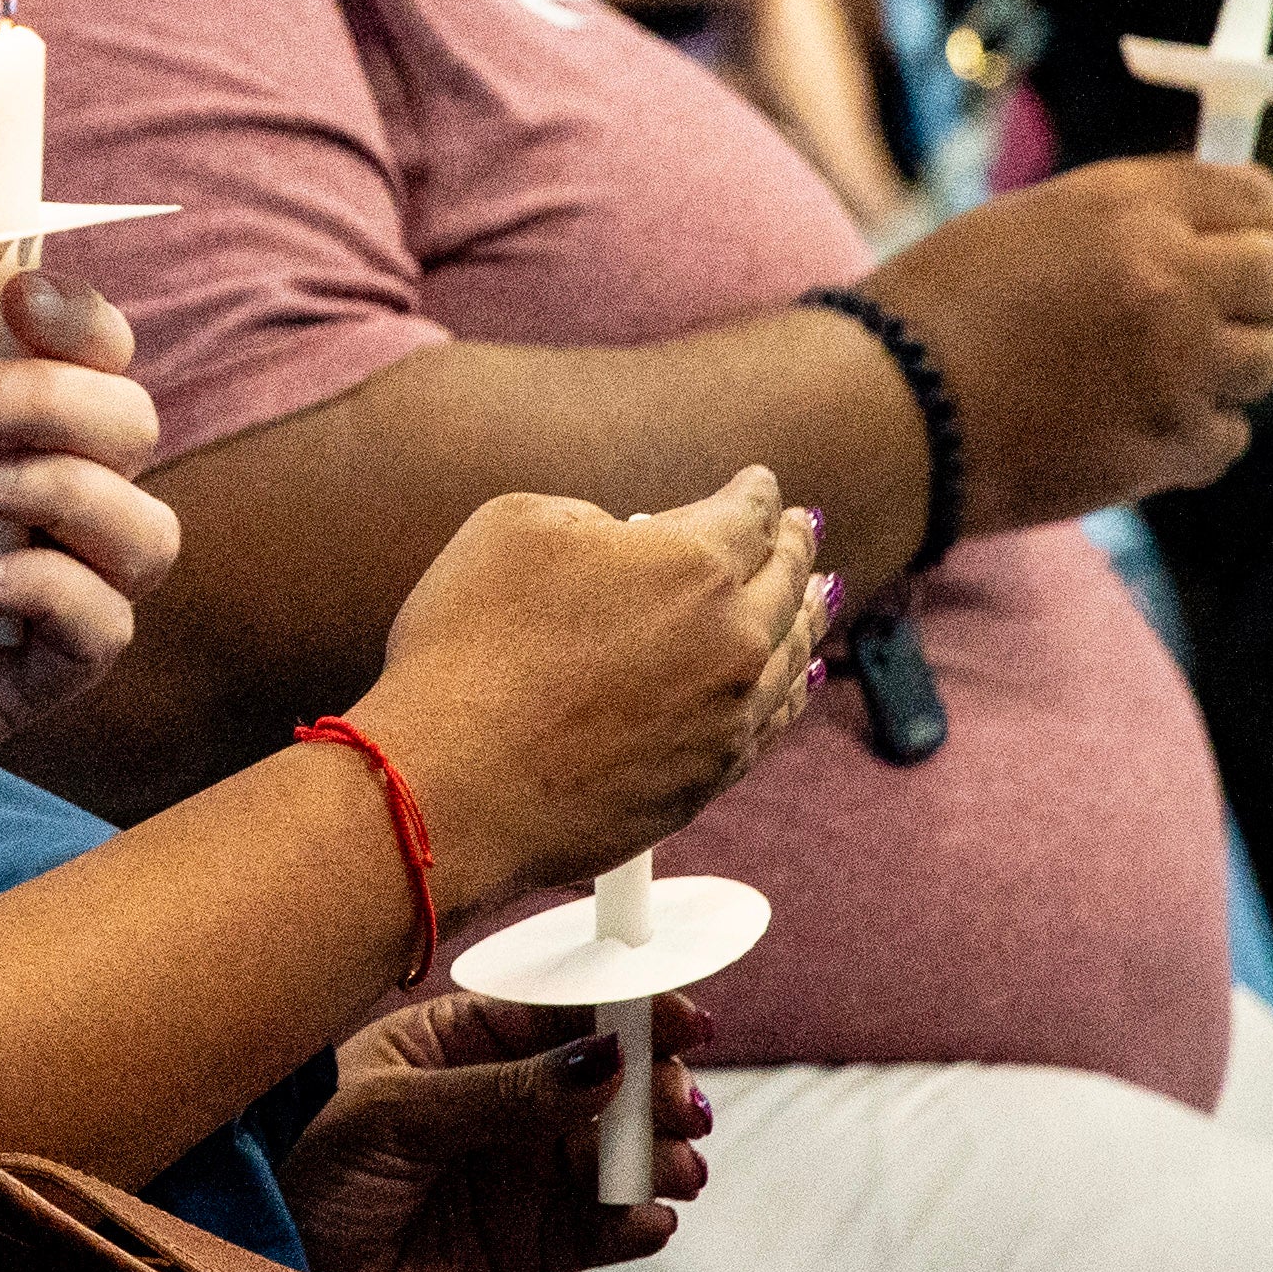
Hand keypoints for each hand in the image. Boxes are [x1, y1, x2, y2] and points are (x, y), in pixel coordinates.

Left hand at [0, 267, 180, 918]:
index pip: (77, 353)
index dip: (73, 314)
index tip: (16, 292)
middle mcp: (3, 502)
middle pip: (127, 424)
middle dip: (60, 395)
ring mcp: (16, 596)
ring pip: (144, 531)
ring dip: (74, 486)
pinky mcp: (8, 686)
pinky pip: (102, 630)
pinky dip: (56, 588)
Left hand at [291, 987, 719, 1271]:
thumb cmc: (301, 1169)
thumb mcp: (396, 1116)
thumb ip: (504, 1093)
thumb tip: (605, 1058)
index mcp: (457, 1041)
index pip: (561, 1012)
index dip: (628, 1011)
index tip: (684, 1021)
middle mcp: (499, 1101)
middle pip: (606, 1083)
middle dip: (653, 1090)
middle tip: (680, 1109)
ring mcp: (515, 1173)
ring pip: (612, 1154)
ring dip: (655, 1157)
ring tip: (676, 1168)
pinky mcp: (522, 1245)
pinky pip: (596, 1228)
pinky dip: (633, 1222)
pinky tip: (648, 1218)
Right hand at [367, 466, 825, 903]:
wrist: (451, 787)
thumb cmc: (467, 649)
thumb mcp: (515, 525)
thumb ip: (593, 518)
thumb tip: (624, 545)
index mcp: (694, 564)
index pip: (747, 513)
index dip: (755, 491)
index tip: (760, 484)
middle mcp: (730, 640)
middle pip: (785, 582)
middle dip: (794, 546)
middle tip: (803, 528)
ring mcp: (727, 717)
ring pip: (791, 657)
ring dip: (808, 617)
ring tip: (820, 595)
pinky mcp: (708, 780)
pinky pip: (770, 724)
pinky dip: (791, 693)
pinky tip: (796, 680)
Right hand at [862, 155, 1272, 525]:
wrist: (887, 411)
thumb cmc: (936, 311)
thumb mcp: (1030, 227)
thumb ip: (1125, 223)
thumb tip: (1204, 230)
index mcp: (1130, 208)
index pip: (1257, 198)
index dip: (1253, 220)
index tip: (1239, 239)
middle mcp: (1170, 278)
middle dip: (1247, 294)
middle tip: (1199, 313)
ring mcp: (1178, 367)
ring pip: (1262, 360)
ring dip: (1220, 369)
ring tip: (1147, 377)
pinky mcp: (1170, 446)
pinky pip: (1227, 436)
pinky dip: (1193, 438)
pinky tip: (1130, 427)